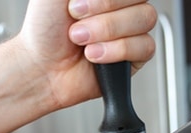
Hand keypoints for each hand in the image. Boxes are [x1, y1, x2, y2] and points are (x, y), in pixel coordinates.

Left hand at [18, 0, 156, 107]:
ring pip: (146, 20)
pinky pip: (145, 47)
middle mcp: (121, 7)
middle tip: (77, 24)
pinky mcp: (136, 56)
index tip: (76, 5)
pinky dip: (118, 51)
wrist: (44, 68)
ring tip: (83, 42)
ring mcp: (131, 30)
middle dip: (105, 15)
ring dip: (109, 32)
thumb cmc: (46, 30)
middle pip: (141, 0)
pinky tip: (97, 55)